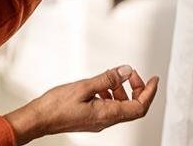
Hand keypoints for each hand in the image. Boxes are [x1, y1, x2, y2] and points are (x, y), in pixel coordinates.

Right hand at [4, 65, 159, 144]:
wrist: (38, 119)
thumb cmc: (56, 105)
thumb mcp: (84, 87)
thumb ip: (107, 79)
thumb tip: (127, 71)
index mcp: (108, 114)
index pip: (139, 107)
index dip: (150, 92)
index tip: (154, 79)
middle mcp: (106, 121)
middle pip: (133, 107)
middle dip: (137, 89)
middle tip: (132, 74)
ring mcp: (99, 121)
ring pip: (121, 107)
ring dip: (123, 90)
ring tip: (114, 77)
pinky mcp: (91, 118)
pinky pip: (109, 107)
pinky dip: (111, 94)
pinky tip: (101, 85)